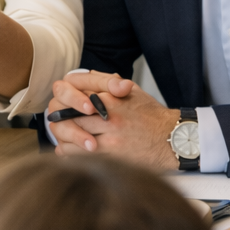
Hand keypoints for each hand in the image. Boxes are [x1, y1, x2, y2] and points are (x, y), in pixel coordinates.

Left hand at [47, 71, 177, 167]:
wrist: (172, 138)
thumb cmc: (151, 115)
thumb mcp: (132, 91)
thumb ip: (108, 83)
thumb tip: (87, 76)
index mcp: (111, 95)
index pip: (74, 90)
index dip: (65, 98)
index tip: (63, 104)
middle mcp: (109, 112)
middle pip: (68, 112)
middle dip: (60, 118)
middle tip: (57, 121)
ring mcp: (109, 133)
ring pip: (70, 132)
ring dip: (62, 135)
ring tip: (62, 137)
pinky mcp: (111, 152)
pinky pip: (78, 152)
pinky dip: (67, 151)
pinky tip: (66, 150)